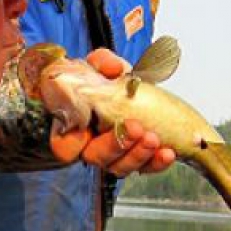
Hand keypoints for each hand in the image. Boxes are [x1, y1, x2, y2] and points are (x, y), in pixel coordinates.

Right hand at [48, 49, 175, 175]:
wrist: (124, 87)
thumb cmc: (103, 78)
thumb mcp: (98, 64)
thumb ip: (102, 62)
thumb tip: (114, 69)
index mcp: (74, 126)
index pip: (63, 146)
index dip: (71, 145)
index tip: (84, 133)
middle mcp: (91, 146)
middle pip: (97, 157)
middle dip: (117, 145)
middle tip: (135, 127)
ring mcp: (114, 155)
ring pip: (120, 167)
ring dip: (138, 156)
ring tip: (153, 139)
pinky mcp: (136, 158)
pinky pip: (144, 167)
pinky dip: (156, 163)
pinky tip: (167, 153)